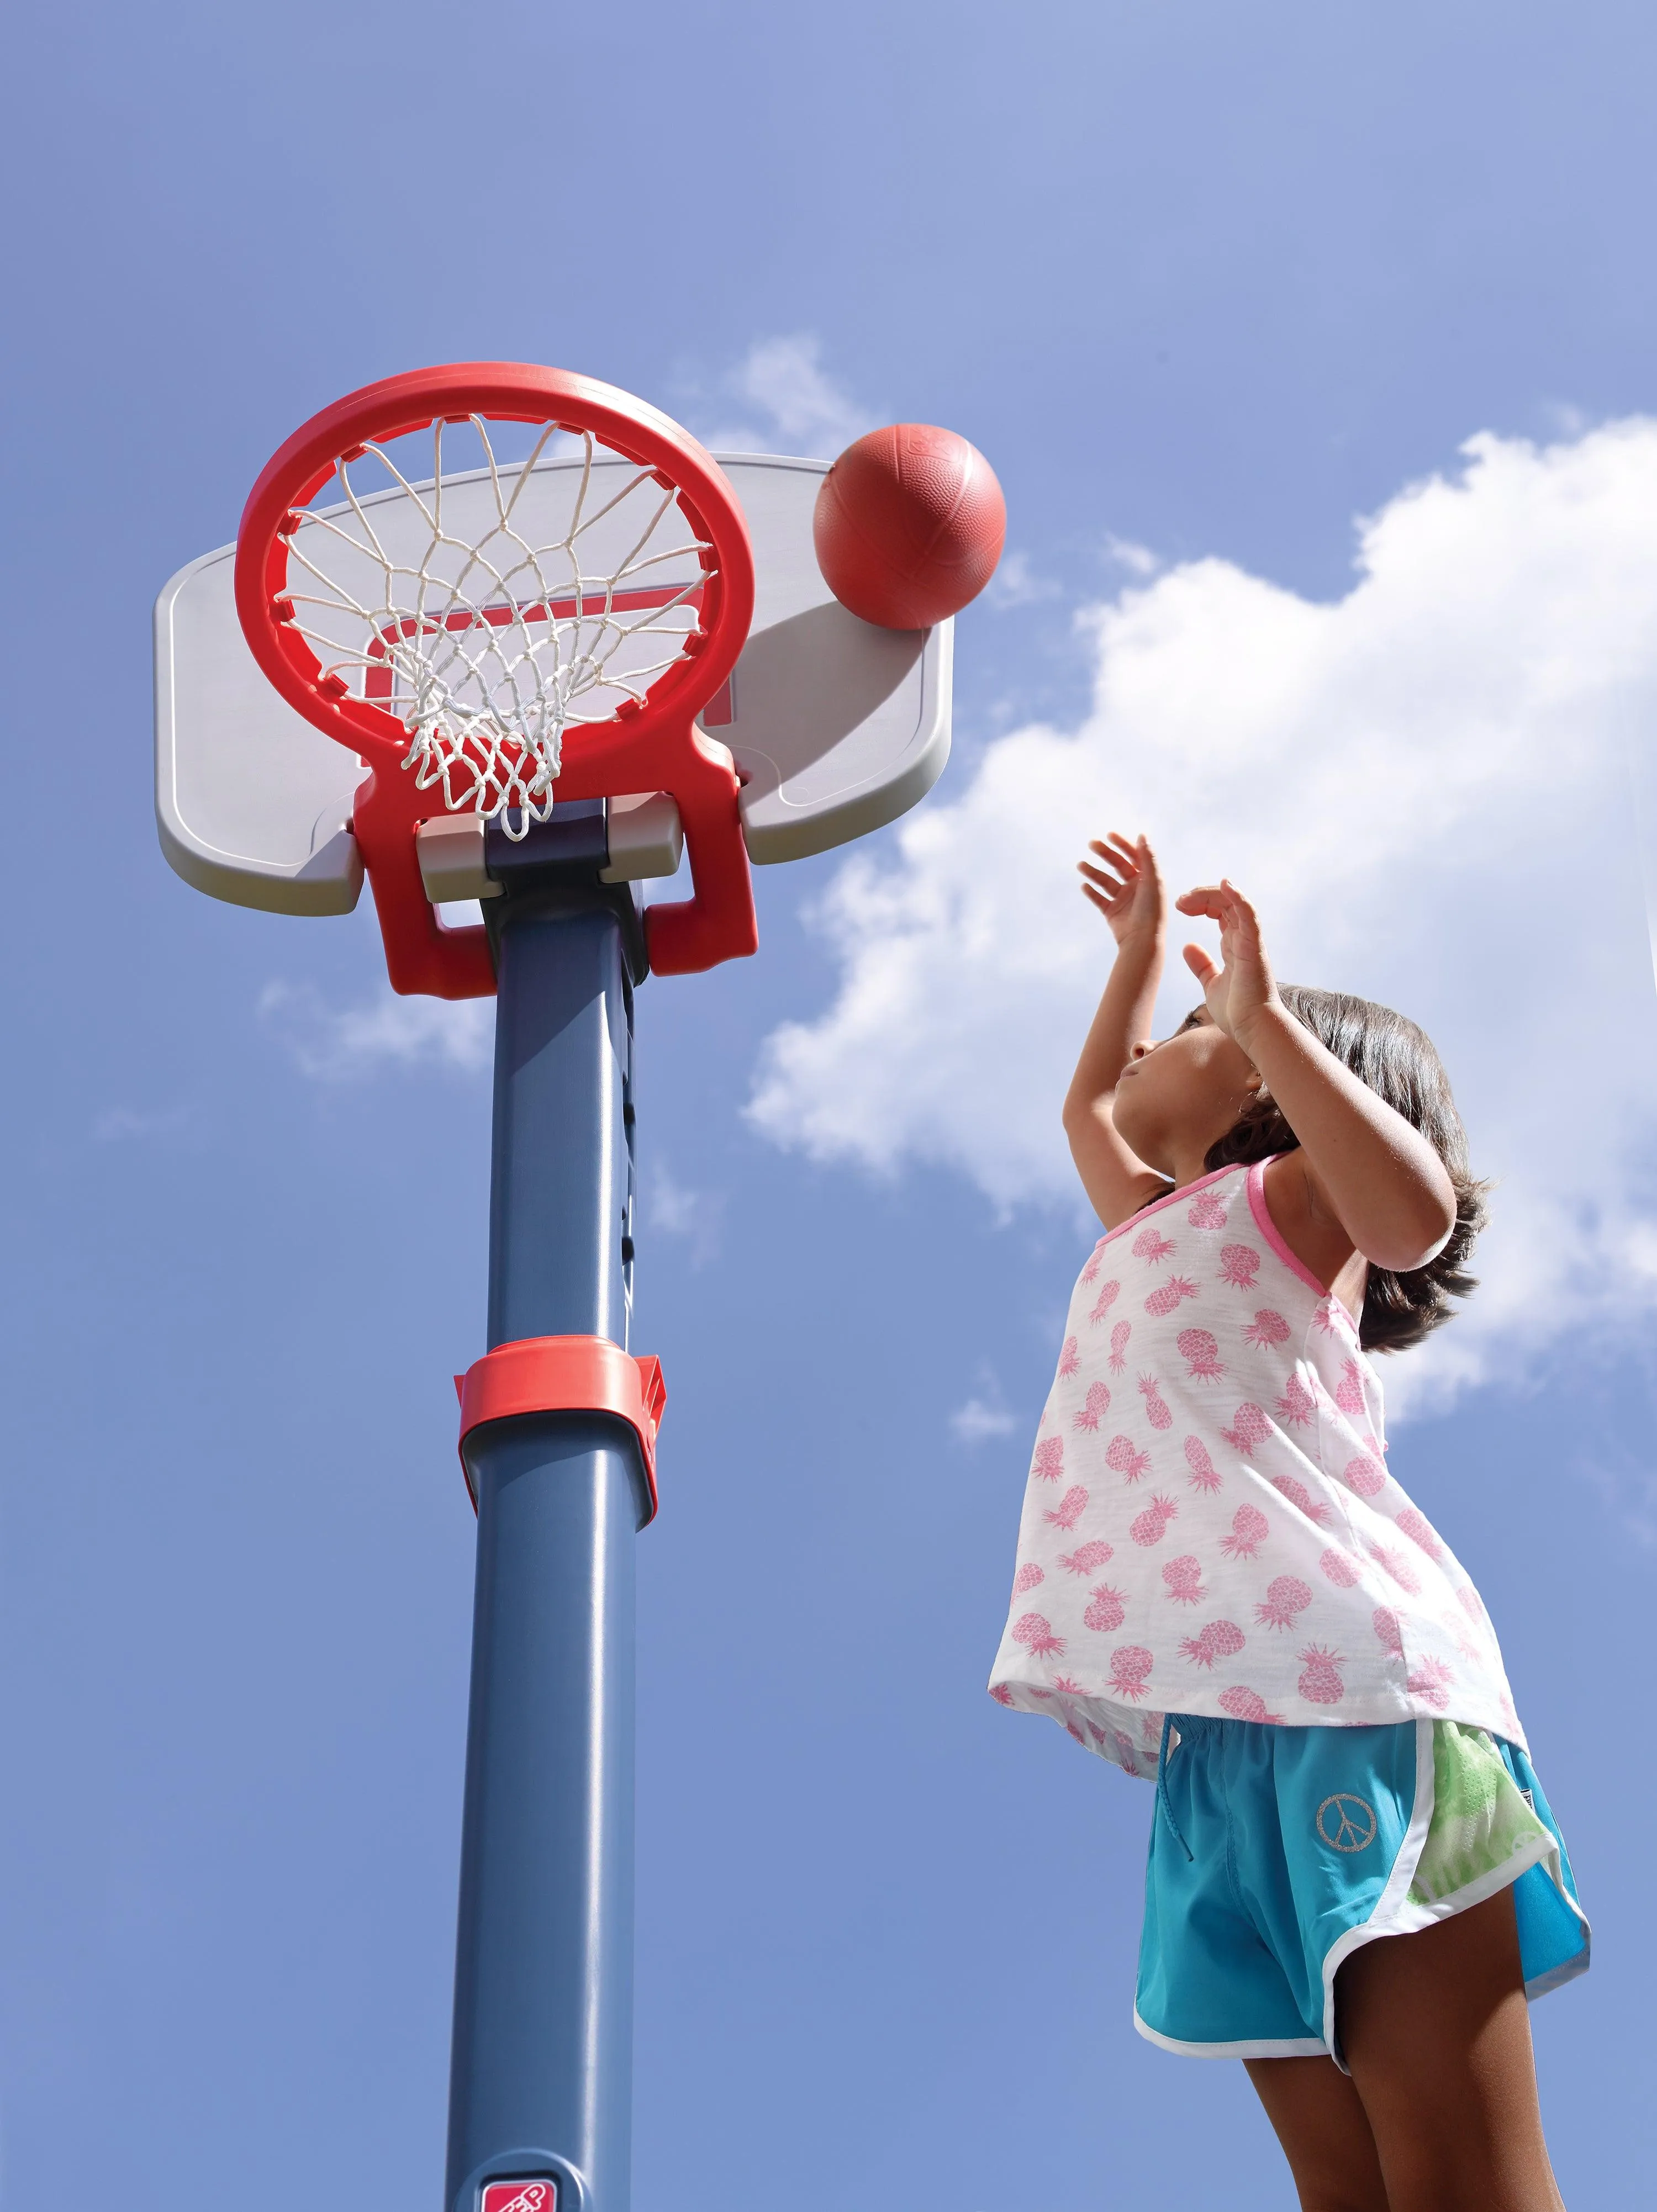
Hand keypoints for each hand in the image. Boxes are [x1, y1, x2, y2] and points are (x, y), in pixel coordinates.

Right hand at [1078, 832, 1165, 947]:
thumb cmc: (1152, 910)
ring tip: (1081, 865)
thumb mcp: (1152, 880)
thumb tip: (1142, 835)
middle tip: (1092, 844)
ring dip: (1093, 872)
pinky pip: (1099, 899)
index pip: (1134, 855)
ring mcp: (1123, 899)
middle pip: (1118, 864)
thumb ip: (1147, 857)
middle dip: (1105, 853)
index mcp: (1147, 878)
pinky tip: (1084, 885)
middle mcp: (1135, 887)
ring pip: (1105, 880)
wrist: (1142, 940)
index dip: (1123, 844)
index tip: (1109, 835)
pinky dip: (1091, 892)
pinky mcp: (1112, 912)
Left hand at [1174, 879, 1280, 1048]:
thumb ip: (1202, 965)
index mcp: (1234, 945)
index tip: (1179, 907)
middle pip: (1226, 902)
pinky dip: (1239, 898)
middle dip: (1201, 896)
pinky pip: (1249, 915)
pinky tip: (1225, 885)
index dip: (1201, 903)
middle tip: (1179, 902)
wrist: (1253, 1029)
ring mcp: (1250, 941)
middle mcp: (1244, 939)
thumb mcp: (1212, 984)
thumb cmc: (1237, 1012)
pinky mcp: (1254, 946)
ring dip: (1211, 894)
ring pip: (1235, 903)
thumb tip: (1187, 947)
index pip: (1220, 911)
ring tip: (1187, 899)